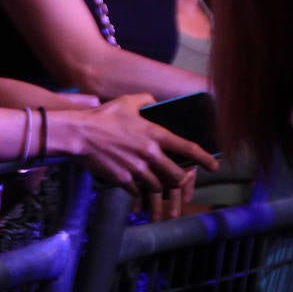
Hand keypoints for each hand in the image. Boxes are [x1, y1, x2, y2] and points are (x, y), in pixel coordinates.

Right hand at [65, 93, 216, 199]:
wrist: (78, 134)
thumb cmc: (102, 117)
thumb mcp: (126, 102)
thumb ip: (145, 99)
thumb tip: (153, 101)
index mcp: (154, 134)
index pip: (188, 148)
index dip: (205, 158)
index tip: (214, 166)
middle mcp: (150, 154)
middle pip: (176, 176)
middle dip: (180, 180)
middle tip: (177, 179)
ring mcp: (137, 169)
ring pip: (158, 186)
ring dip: (158, 186)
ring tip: (154, 184)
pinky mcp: (124, 179)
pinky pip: (138, 191)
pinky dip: (139, 192)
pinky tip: (135, 189)